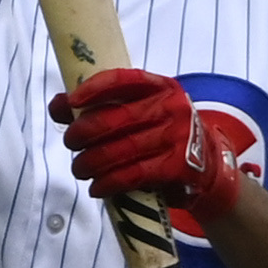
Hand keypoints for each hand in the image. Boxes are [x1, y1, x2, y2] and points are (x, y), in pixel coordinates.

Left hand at [54, 65, 252, 224]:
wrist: (208, 165)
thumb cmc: (164, 134)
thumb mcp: (143, 112)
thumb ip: (104, 106)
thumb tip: (58, 106)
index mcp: (160, 86)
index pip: (121, 80)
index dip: (92, 89)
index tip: (70, 102)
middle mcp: (171, 107)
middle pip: (115, 118)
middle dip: (83, 132)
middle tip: (70, 143)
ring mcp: (177, 136)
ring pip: (121, 149)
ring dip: (91, 162)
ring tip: (79, 169)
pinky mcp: (177, 166)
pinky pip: (134, 175)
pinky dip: (109, 182)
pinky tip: (97, 187)